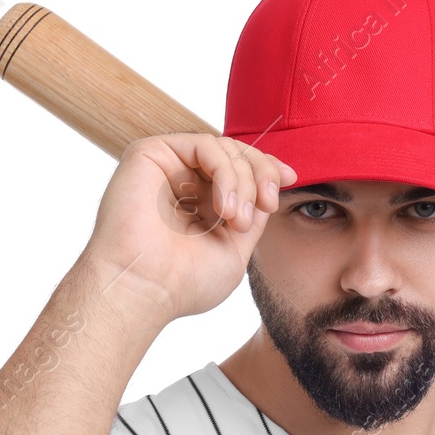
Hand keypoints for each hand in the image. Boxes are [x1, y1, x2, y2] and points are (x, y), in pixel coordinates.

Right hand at [81, 132, 296, 321]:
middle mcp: (183, 182)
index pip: (241, 170)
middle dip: (262, 174)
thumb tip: (270, 186)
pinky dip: (226, 171)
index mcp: (201, 203)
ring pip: (225, 148)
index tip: (291, 180)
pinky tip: (224, 206)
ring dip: (244, 181)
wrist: (144, 290)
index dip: (268, 169)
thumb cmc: (183, 283)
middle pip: (237, 153)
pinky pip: (204, 143)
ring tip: (237, 220)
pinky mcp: (150, 154)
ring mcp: (167, 167)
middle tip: (268, 203)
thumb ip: (253, 215)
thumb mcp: (236, 250)